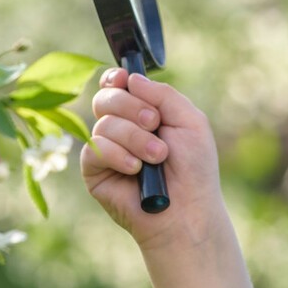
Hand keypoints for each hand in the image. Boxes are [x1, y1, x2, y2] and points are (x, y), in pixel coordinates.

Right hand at [81, 69, 225, 251]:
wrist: (186, 209)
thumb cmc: (193, 169)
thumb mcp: (190, 121)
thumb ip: (163, 94)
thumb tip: (130, 78)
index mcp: (142, 112)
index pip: (116, 85)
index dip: (115, 79)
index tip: (122, 79)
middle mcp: (120, 128)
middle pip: (106, 98)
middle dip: (132, 107)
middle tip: (155, 124)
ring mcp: (106, 149)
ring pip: (104, 123)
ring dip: (135, 138)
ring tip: (157, 157)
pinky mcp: (94, 172)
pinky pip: (94, 148)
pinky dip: (117, 154)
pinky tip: (135, 169)